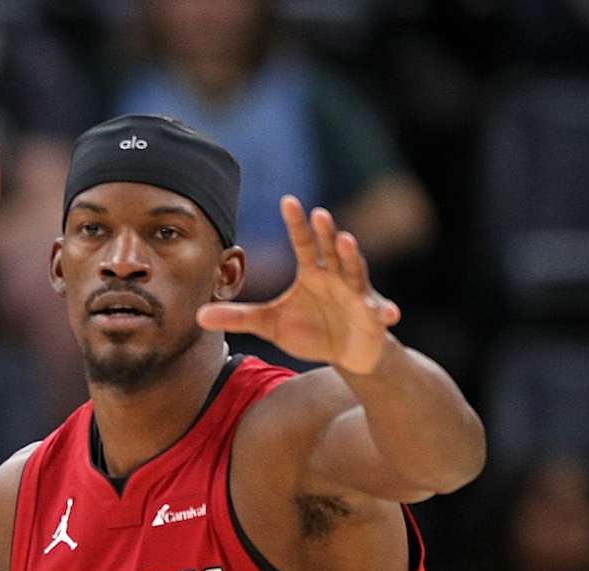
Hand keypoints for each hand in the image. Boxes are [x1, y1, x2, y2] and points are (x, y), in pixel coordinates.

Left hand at [197, 196, 399, 374]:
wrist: (347, 352)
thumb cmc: (310, 330)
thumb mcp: (270, 324)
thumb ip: (238, 318)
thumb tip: (198, 316)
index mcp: (313, 272)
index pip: (303, 242)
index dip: (297, 223)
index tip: (287, 200)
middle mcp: (337, 276)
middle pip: (331, 249)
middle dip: (326, 232)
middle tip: (319, 213)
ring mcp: (358, 294)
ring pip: (356, 272)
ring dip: (353, 257)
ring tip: (346, 241)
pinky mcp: (374, 317)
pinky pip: (379, 313)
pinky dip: (384, 312)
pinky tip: (389, 314)